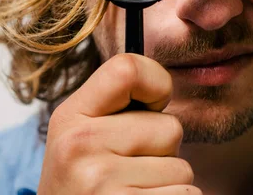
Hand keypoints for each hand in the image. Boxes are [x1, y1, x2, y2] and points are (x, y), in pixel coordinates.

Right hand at [37, 53, 201, 193]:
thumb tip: (165, 82)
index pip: (128, 69)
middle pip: (170, 127)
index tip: (153, 105)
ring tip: (132, 189)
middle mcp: (80, 144)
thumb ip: (115, 107)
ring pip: (182, 168)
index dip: (158, 83)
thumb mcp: (80, 136)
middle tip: (130, 169)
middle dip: (162, 150)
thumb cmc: (82, 181)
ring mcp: (100, 182)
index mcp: (70, 116)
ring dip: (167, 182)